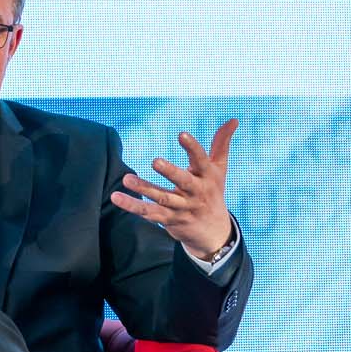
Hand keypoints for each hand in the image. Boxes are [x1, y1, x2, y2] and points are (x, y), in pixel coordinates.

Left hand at [109, 118, 237, 261]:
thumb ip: (221, 143)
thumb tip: (234, 119)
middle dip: (171, 172)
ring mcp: (182, 207)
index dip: (192, 148)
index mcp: (208, 177)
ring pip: (162, 198)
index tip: (182, 134)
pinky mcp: (168, 219)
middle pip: (183, 181)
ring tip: (126, 179)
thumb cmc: (213, 192)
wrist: (214, 231)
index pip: (201, 160)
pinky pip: (149, 213)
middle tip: (155, 161)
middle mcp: (196, 192)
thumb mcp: (219, 169)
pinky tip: (116, 197)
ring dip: (144, 189)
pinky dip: (133, 206)